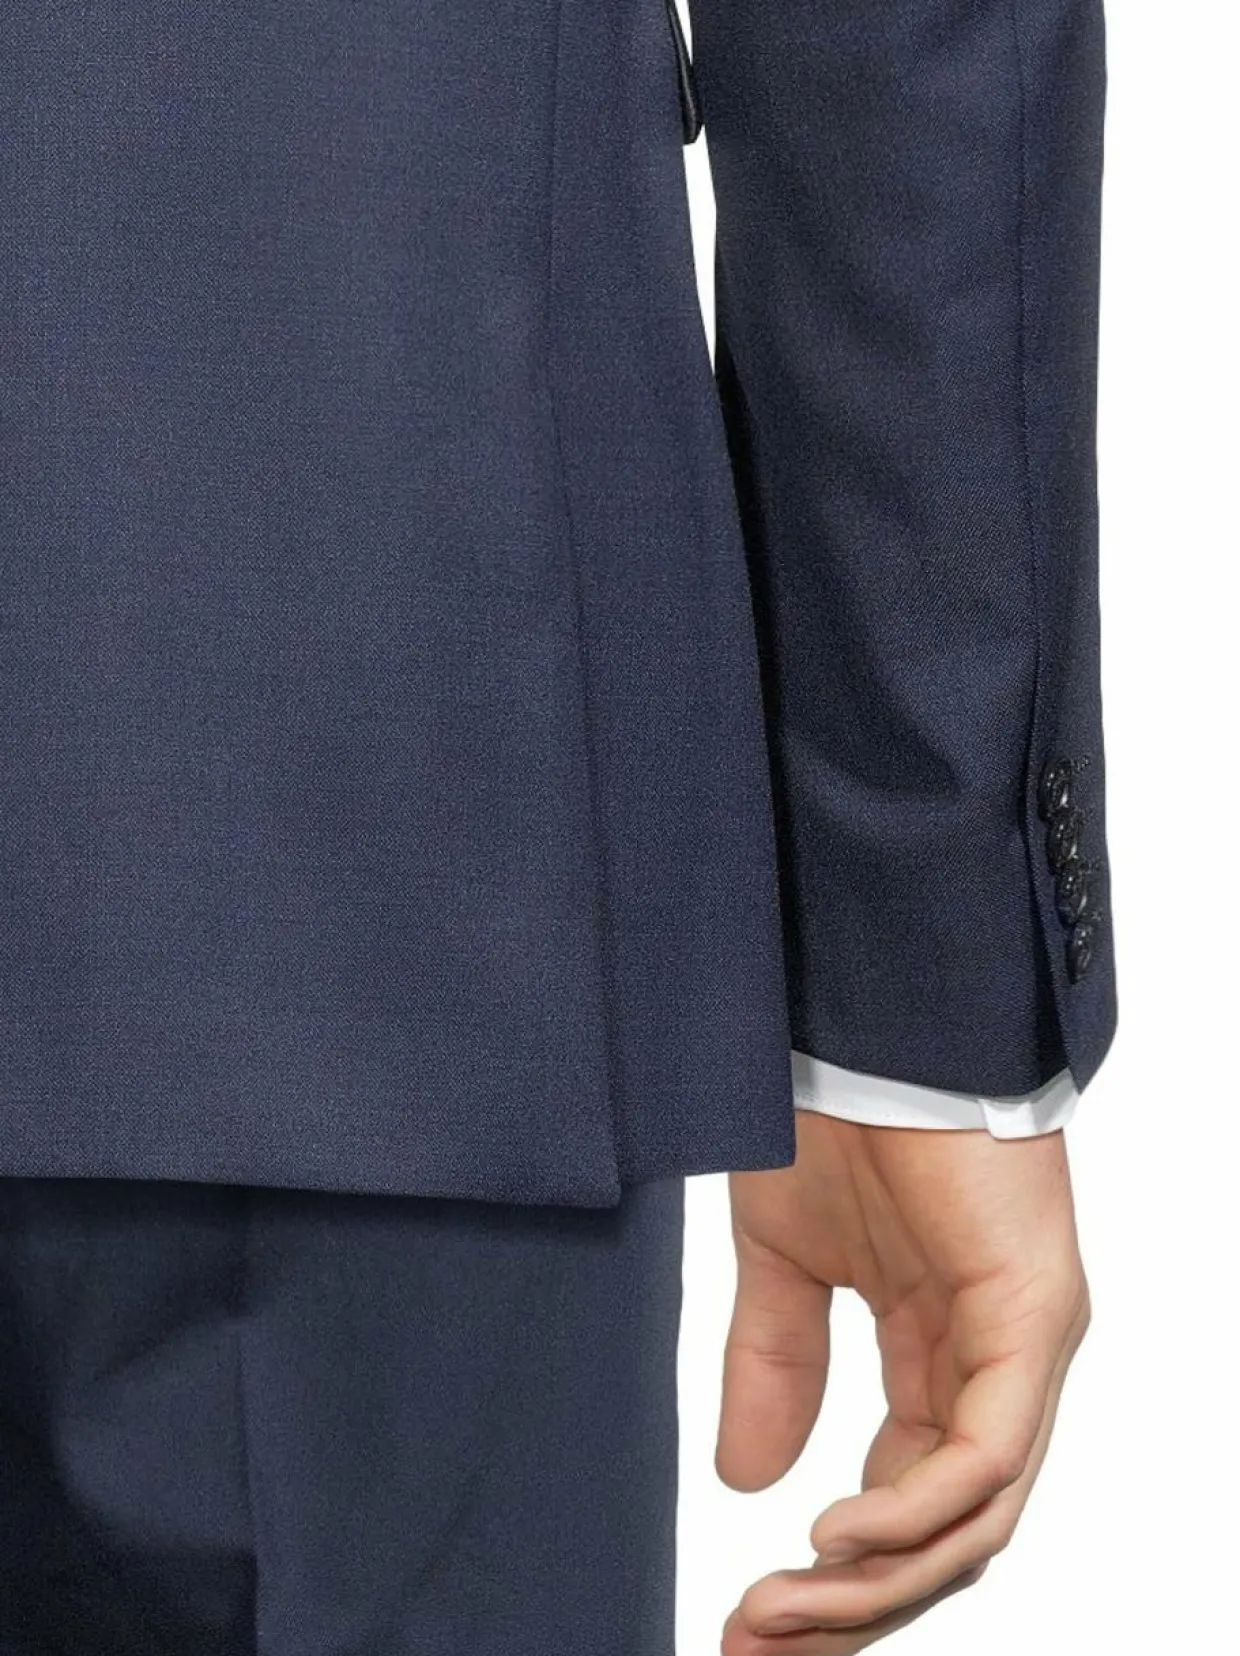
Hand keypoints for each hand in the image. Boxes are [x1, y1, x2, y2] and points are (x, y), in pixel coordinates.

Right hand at [719, 1108, 1090, 1652]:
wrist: (865, 1022)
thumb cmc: (835, 1118)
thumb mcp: (783, 1263)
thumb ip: (776, 1364)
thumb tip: (748, 1483)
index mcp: (940, 1356)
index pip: (906, 1505)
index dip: (836, 1580)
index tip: (745, 1623)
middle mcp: (995, 1368)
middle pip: (944, 1535)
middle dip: (851, 1610)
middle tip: (754, 1648)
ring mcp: (1023, 1347)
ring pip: (972, 1517)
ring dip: (873, 1583)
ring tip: (779, 1613)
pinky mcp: (1034, 1317)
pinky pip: (986, 1453)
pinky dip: (912, 1512)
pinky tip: (833, 1537)